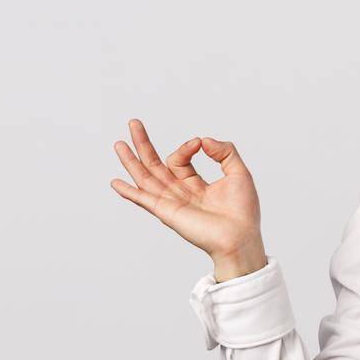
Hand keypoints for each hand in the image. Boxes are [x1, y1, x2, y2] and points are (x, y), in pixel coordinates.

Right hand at [109, 119, 267, 277]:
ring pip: (145, 178)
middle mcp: (180, 193)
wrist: (240, 236)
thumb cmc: (243, 211)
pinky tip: (115, 183)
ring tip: (119, 143)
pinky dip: (129, 192)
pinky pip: (144, 200)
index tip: (199, 143)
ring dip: (131, 161)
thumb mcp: (239, 173)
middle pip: (155, 165)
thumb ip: (225, 152)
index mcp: (196, 184)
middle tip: (133, 123)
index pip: (180, 159)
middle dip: (143, 144)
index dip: (186, 147)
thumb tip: (203, 140)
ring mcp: (172, 203)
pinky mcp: (167, 212)